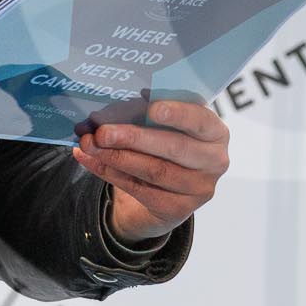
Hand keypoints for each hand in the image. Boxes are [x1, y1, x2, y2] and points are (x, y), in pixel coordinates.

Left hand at [72, 100, 229, 241]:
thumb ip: (154, 110)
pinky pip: (139, 189)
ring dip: (116, 157)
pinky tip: (90, 160)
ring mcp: (199, 189)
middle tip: (103, 132)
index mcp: (216, 133)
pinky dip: (110, 173)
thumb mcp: (170, 124)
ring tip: (90, 144)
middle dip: (134, 138)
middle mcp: (214, 161)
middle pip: (173, 148)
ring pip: (153, 171)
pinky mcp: (178, 209)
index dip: (177, 114)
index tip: (151, 107)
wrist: (169, 190)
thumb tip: (130, 96)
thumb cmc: (168, 143)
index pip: (200, 120)